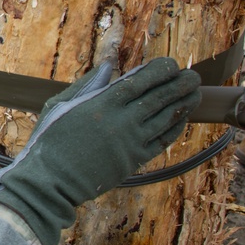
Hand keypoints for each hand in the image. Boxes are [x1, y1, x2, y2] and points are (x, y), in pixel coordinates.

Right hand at [0, 58, 201, 244]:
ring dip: (184, 103)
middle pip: (160, 97)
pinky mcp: (133, 160)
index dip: (161, 70)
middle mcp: (121, 121)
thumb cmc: (49, 140)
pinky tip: (181, 119)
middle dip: (180, 84)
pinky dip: (175, 128)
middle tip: (193, 76)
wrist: (50, 181)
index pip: (141, 80)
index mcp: (102, 103)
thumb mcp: (59, 105)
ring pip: (167, 118)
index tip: (171, 63)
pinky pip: (162, 141)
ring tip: (195, 93)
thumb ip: (86, 85)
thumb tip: (108, 66)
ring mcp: (130, 142)